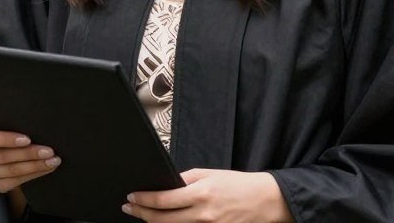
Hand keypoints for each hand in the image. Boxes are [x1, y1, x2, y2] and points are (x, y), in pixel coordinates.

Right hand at [0, 123, 61, 193]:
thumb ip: (5, 122)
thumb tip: (31, 117)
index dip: (6, 139)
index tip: (27, 139)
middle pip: (2, 157)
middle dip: (29, 154)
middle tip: (49, 151)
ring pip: (11, 171)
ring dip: (35, 166)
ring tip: (53, 160)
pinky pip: (15, 181)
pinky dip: (33, 174)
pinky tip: (46, 169)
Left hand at [123, 168, 293, 222]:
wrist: (264, 201)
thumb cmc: (239, 185)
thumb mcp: (211, 174)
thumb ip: (187, 180)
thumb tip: (166, 185)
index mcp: (201, 193)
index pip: (164, 200)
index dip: (144, 200)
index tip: (132, 197)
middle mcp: (203, 215)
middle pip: (162, 220)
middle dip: (142, 213)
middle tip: (129, 207)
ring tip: (143, 215)